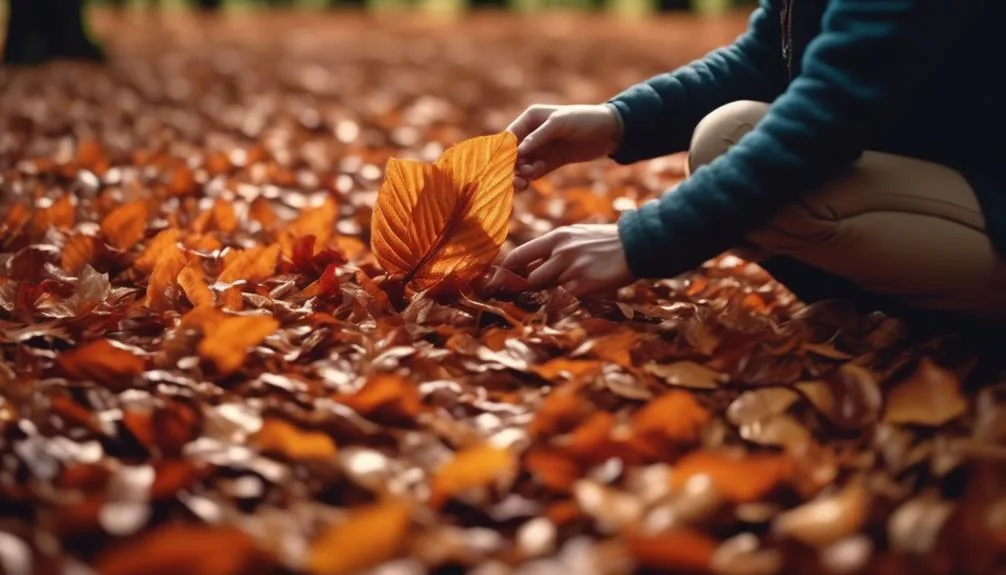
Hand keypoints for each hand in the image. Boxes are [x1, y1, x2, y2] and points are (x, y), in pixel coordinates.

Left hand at [491, 224, 633, 296]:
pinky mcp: (584, 284)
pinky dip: (561, 307)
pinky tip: (565, 308)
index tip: (493, 283)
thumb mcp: (578, 237)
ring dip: (544, 300)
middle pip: (529, 278)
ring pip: (544, 291)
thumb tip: (533, 271)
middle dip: (520, 292)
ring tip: (545, 306)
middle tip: (511, 302)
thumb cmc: (607, 244)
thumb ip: (556, 252)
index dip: (504, 271)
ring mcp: (571, 268)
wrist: (638, 245)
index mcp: (557, 237)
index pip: (519, 255)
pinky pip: (563, 301)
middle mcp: (561, 251)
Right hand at [507, 104, 622, 190]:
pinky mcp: (551, 161)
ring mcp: (542, 148)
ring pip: (523, 164)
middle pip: (514, 153)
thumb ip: (538, 137)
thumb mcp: (560, 123)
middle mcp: (533, 133)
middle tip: (513, 180)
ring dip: (520, 174)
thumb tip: (517, 152)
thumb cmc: (585, 120)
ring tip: (524, 181)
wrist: (610, 131)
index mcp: (531, 118)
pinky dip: (531, 176)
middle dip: (511, 167)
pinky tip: (534, 177)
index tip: (500, 167)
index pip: (509, 136)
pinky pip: (535, 171)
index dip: (503, 152)